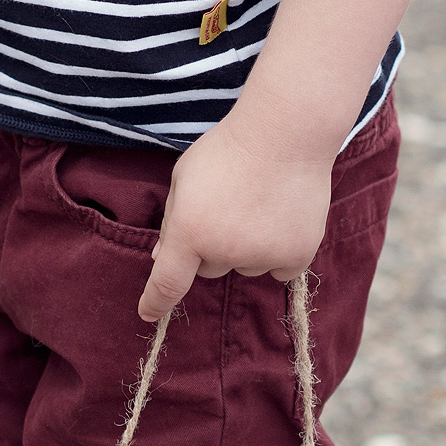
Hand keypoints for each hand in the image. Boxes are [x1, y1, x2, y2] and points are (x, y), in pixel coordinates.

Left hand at [137, 114, 334, 321]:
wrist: (289, 131)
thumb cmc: (230, 148)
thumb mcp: (185, 175)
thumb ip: (172, 218)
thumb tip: (162, 257)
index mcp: (190, 231)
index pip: (167, 283)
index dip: (155, 302)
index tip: (148, 314)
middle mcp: (224, 251)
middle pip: (211, 269)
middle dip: (215, 246)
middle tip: (232, 206)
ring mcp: (262, 255)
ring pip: (246, 267)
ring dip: (249, 247)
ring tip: (261, 204)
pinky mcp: (296, 255)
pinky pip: (279, 269)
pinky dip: (280, 251)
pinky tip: (283, 217)